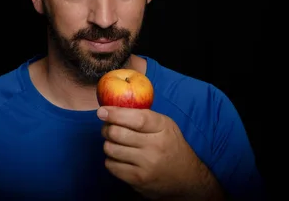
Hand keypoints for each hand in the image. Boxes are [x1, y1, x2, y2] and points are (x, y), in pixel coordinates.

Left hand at [97, 106, 223, 199]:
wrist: (186, 178)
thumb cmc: (171, 146)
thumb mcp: (165, 126)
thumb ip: (144, 116)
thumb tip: (112, 108)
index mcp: (162, 128)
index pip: (136, 118)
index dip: (115, 114)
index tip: (102, 111)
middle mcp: (155, 146)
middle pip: (117, 133)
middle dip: (107, 129)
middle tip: (108, 129)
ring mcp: (146, 165)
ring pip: (111, 149)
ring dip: (109, 144)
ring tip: (115, 144)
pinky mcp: (138, 180)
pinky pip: (111, 166)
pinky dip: (111, 160)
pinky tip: (120, 158)